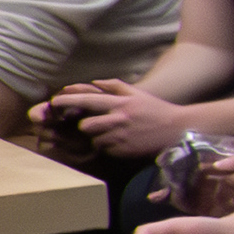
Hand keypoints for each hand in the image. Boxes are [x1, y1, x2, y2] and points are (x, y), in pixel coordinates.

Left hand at [51, 82, 188, 159]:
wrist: (179, 131)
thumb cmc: (157, 111)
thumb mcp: (138, 94)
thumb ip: (115, 86)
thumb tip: (94, 82)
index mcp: (120, 103)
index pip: (87, 100)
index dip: (68, 100)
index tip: (55, 101)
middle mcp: (118, 119)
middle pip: (85, 124)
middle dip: (88, 126)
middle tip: (98, 125)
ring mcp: (121, 136)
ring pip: (94, 139)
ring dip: (100, 138)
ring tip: (114, 135)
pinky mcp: (124, 150)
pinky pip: (106, 150)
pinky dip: (111, 148)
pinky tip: (124, 143)